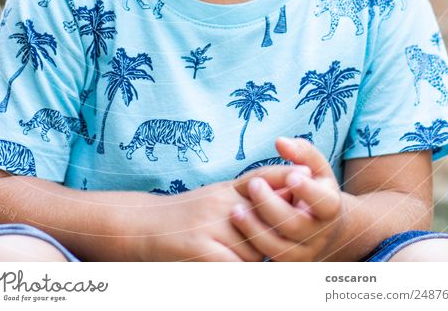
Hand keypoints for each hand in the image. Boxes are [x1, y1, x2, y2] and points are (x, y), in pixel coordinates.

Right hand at [140, 174, 287, 261]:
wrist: (141, 227)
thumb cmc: (182, 216)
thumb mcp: (214, 197)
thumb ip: (243, 197)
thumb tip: (283, 196)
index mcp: (224, 189)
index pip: (261, 177)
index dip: (284, 176)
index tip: (306, 175)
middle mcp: (220, 203)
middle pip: (263, 221)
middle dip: (270, 235)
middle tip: (277, 241)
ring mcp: (210, 225)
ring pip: (253, 250)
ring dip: (251, 261)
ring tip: (232, 258)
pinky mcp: (200, 249)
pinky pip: (235, 267)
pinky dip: (238, 272)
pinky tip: (226, 269)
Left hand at [231, 136, 341, 260]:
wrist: (324, 228)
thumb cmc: (316, 189)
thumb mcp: (316, 168)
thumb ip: (301, 152)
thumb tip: (280, 142)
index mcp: (331, 208)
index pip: (324, 203)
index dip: (308, 191)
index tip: (290, 176)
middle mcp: (320, 236)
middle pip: (296, 226)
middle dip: (272, 207)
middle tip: (253, 184)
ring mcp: (304, 255)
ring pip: (280, 250)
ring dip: (256, 231)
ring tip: (235, 210)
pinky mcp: (288, 266)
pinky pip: (268, 263)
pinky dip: (250, 249)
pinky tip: (234, 232)